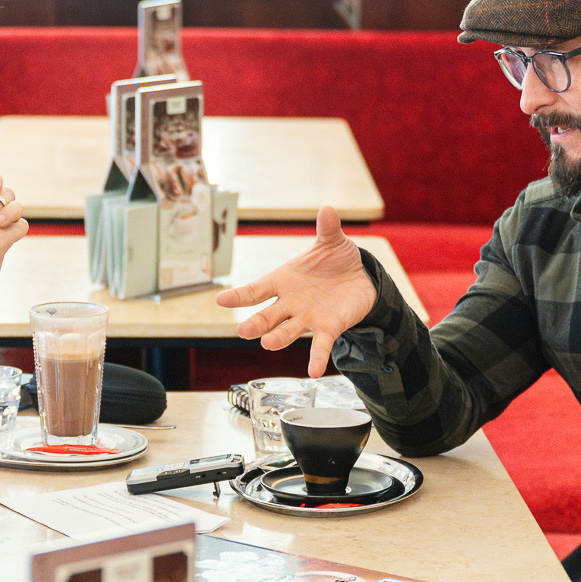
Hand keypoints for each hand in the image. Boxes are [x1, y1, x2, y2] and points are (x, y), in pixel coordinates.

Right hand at [214, 206, 375, 376]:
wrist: (360, 278)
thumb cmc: (336, 260)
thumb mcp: (332, 241)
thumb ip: (327, 228)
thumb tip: (328, 209)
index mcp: (284, 280)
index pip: (256, 289)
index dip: (239, 296)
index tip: (220, 299)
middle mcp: (290, 303)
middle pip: (267, 315)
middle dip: (255, 323)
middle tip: (242, 331)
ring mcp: (307, 317)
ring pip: (287, 331)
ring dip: (278, 338)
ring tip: (268, 343)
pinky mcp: (327, 328)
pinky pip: (319, 345)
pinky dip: (316, 358)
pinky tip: (313, 372)